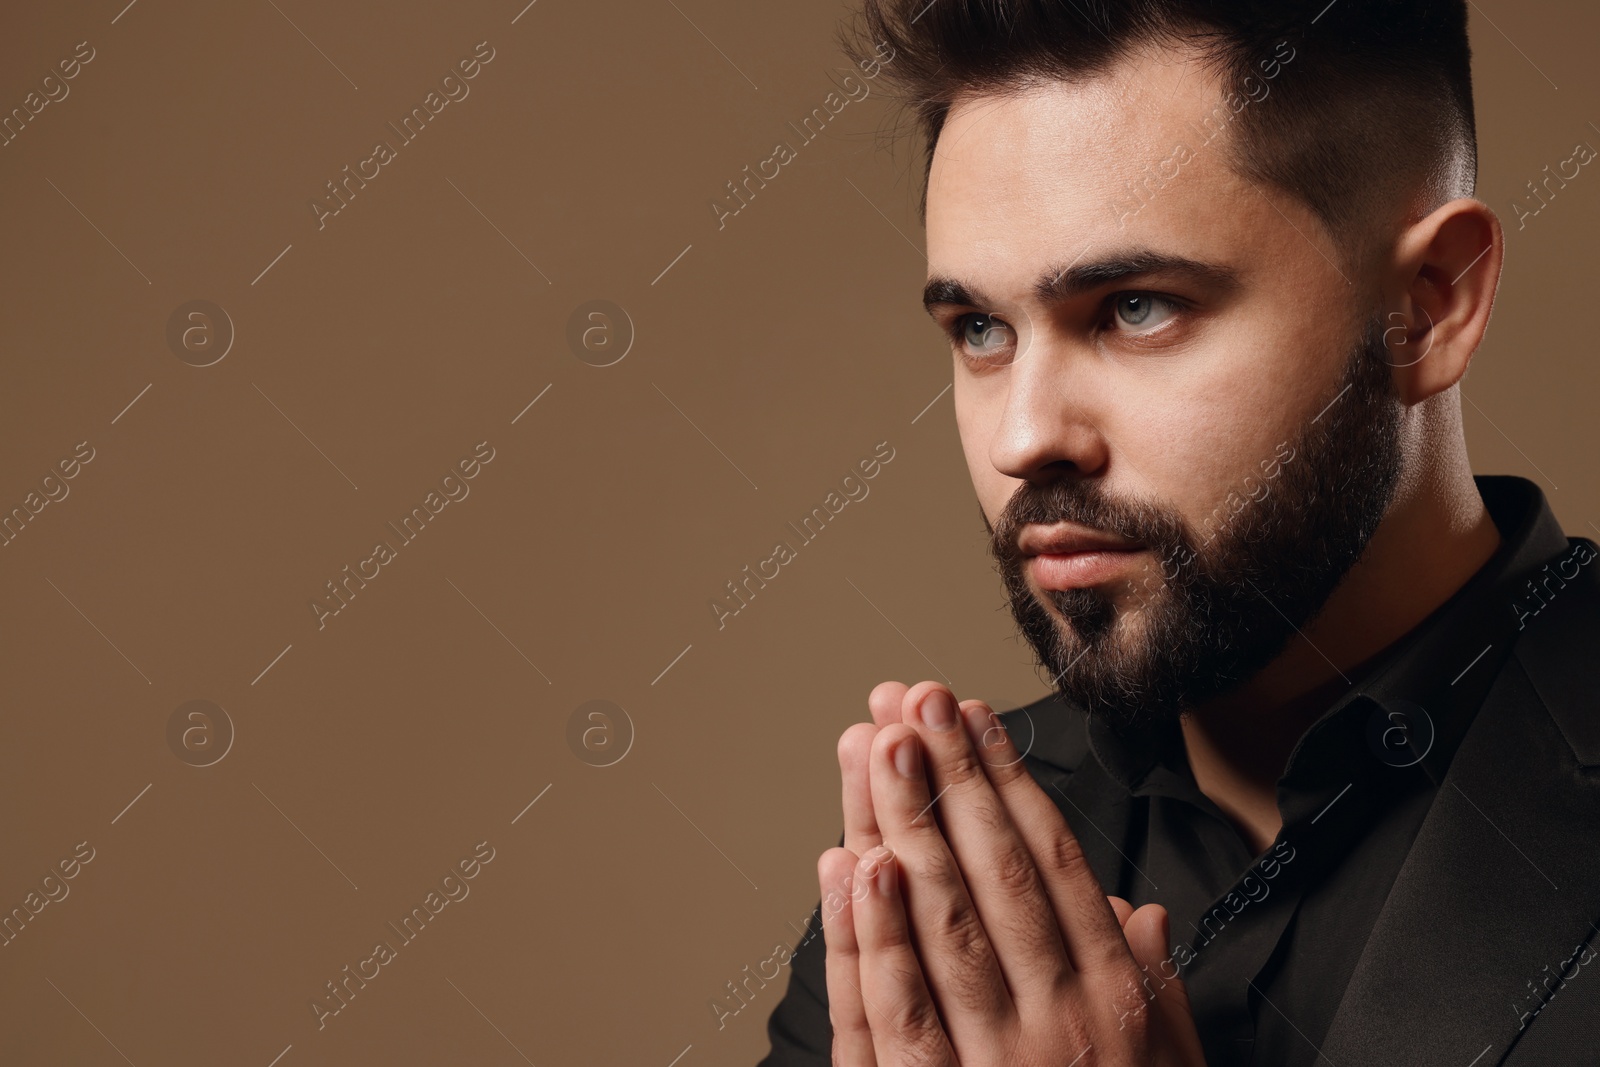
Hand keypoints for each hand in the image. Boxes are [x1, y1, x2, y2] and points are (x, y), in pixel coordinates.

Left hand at [819, 680, 1206, 1065]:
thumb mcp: (1168, 1058)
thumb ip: (1153, 981)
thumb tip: (1141, 912)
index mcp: (1113, 996)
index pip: (1055, 863)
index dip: (1010, 782)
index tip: (976, 718)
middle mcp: (1059, 1016)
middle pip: (999, 871)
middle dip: (954, 775)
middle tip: (919, 699)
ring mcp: (1000, 1060)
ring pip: (946, 922)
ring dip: (910, 824)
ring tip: (881, 745)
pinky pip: (899, 1010)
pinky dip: (874, 934)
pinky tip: (853, 866)